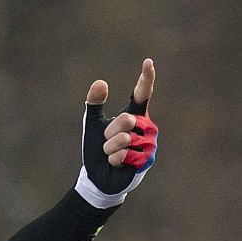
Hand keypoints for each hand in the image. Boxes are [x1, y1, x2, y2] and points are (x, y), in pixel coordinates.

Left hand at [76, 59, 157, 207]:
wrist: (97, 177)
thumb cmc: (97, 149)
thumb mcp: (92, 125)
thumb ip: (94, 104)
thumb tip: (100, 82)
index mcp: (134, 115)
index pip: (142, 94)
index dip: (146, 78)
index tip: (148, 62)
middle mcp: (145, 127)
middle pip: (126, 119)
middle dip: (110, 132)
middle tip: (107, 142)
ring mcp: (148, 144)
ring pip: (125, 139)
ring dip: (110, 148)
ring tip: (111, 154)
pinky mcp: (145, 161)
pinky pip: (125, 154)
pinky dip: (114, 159)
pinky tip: (115, 163)